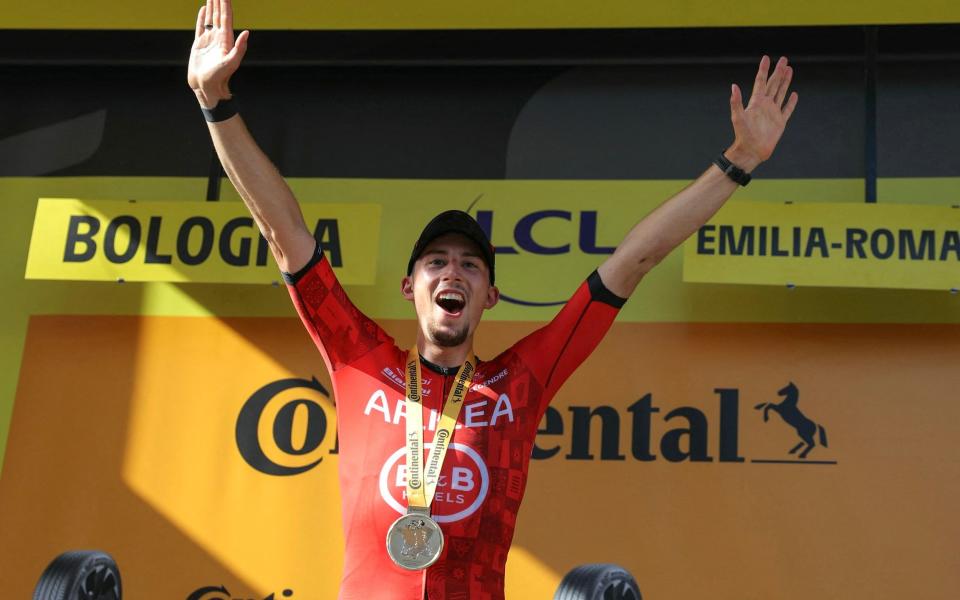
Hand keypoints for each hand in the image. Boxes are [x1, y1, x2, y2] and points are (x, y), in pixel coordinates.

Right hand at [188, 0, 248, 107]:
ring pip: (210, 19)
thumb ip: (240, 48)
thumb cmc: (219, 77)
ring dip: (211, 6)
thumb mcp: (231, 62)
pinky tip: (203, 9)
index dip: (226, 5)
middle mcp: (219, 38)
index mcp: (226, 40)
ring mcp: (209, 40)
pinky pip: (200, 26)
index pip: (226, 18)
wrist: (206, 86)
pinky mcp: (199, 44)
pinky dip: (202, 17)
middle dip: (219, 2)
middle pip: (219, 15)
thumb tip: (247, 32)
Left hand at [726, 56, 798, 171]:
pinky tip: (794, 94)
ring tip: (790, 70)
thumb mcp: (737, 117)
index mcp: (756, 102)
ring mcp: (773, 113)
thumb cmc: (742, 135)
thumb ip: (736, 102)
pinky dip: (791, 102)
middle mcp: (765, 105)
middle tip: (784, 59)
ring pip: (781, 93)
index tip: (766, 58)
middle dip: (778, 72)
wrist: (751, 151)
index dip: (763, 70)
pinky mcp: (780, 122)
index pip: (760, 81)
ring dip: (785, 81)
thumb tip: (733, 86)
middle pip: (773, 84)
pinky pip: (787, 110)